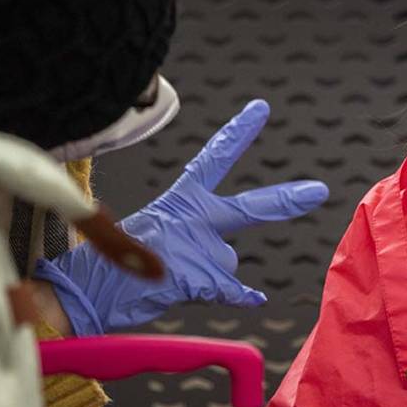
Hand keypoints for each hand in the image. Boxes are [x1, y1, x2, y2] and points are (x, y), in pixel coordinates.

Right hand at [34, 99, 328, 335]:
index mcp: (179, 199)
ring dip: (208, 274)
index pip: (214, 158)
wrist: (89, 289)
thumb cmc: (116, 263)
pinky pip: (232, 289)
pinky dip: (243, 294)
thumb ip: (195, 240)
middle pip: (248, 207)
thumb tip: (235, 269)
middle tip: (318, 190)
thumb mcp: (153, 235)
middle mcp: (193, 218)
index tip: (261, 109)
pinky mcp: (197, 278)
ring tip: (168, 277)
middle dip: (284, 199)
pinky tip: (254, 297)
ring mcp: (197, 248)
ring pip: (227, 262)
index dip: (238, 133)